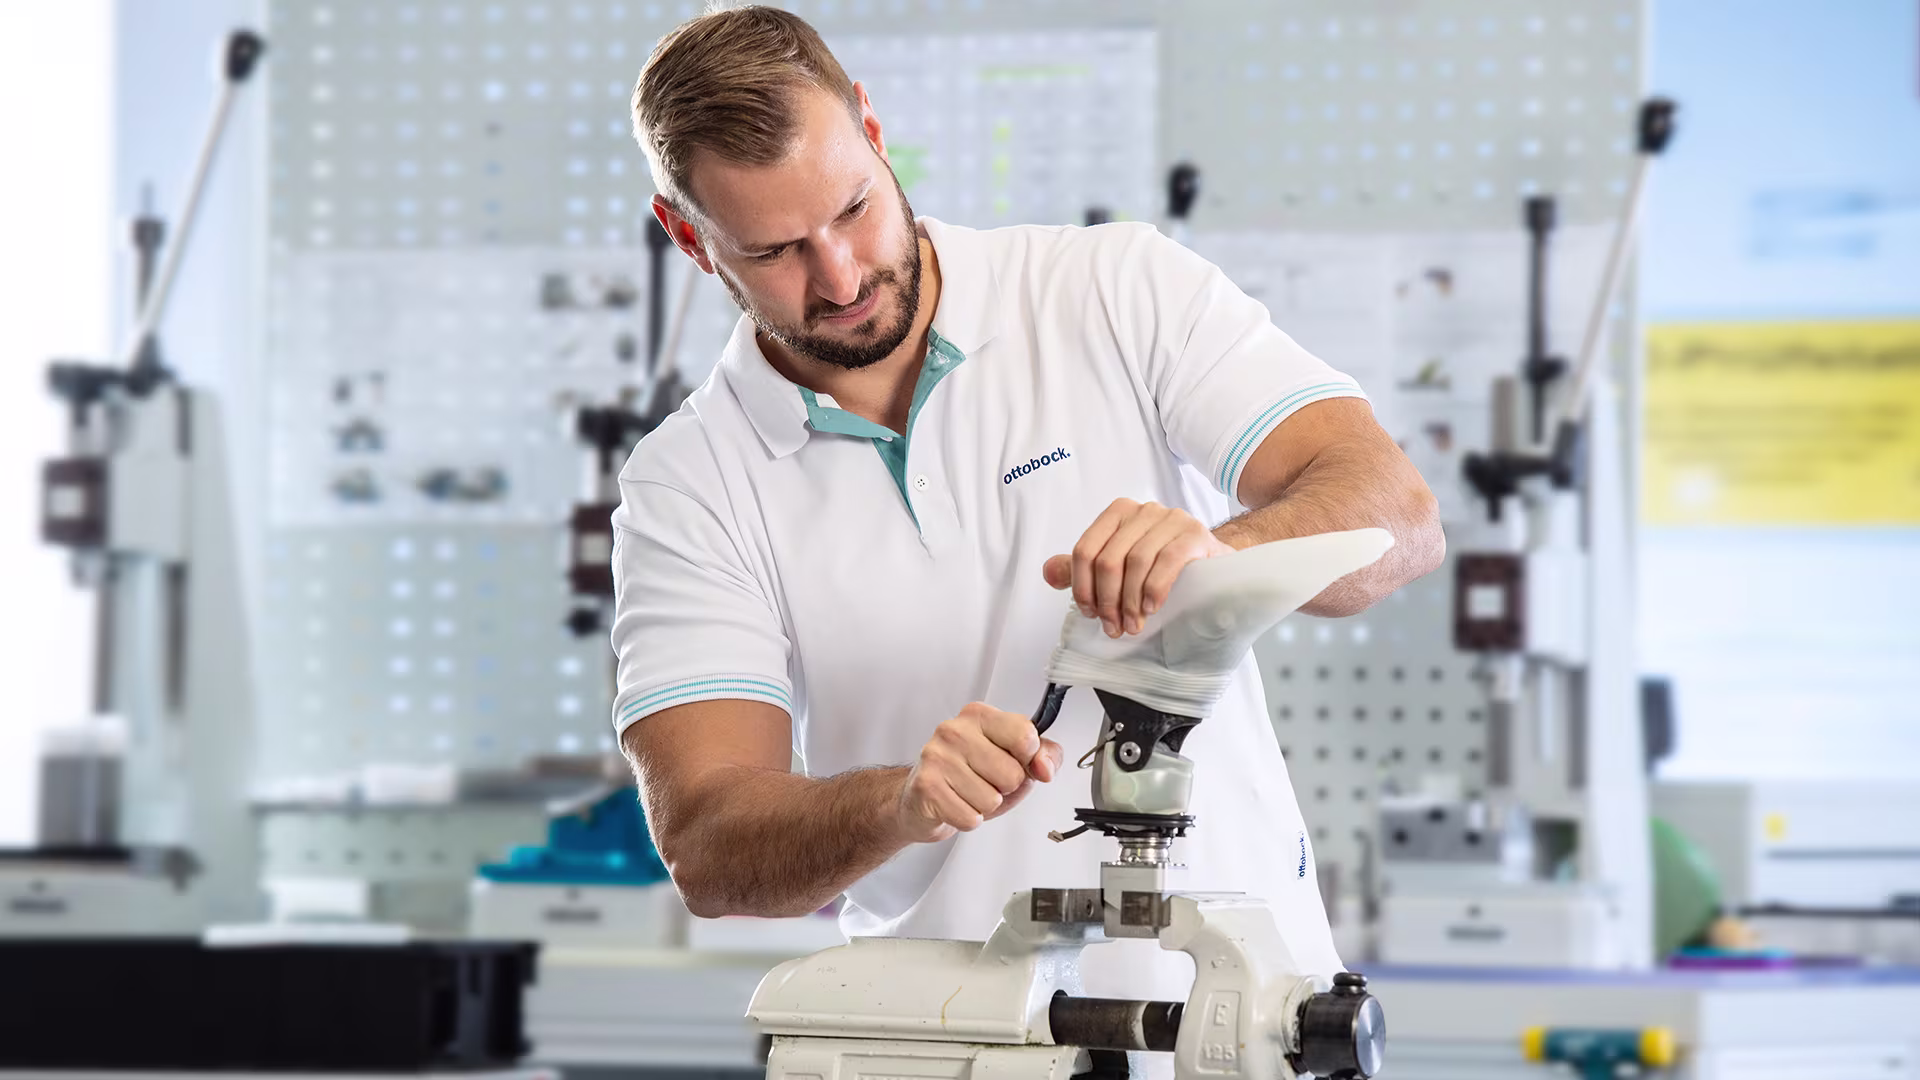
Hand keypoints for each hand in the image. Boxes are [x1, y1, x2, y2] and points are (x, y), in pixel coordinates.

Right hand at [895, 703, 1064, 842]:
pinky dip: (968, 819)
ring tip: (968, 793)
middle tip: (986, 781)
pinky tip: (956, 804)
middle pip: (1012, 774)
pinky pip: (970, 818)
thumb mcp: (1014, 760)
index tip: (1017, 760)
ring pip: (991, 800)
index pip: (1025, 736)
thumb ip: (1044, 756)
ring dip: (985, 805)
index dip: (1029, 759)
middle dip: (1005, 787)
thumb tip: (1045, 768)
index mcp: (980, 716)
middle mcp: (955, 730)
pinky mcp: (926, 786)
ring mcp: (938, 757)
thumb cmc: (970, 775)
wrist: (922, 797)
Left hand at [1043, 498, 1234, 637]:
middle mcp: (1142, 510)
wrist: (1212, 562)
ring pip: (1136, 562)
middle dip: (1107, 601)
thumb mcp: (1118, 565)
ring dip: (1130, 601)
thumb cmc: (1161, 565)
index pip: (1085, 551)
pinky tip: (1152, 608)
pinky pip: (1167, 561)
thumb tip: (1048, 573)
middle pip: (1108, 559)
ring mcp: (1170, 518)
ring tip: (1133, 624)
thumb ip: (1081, 568)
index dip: (1083, 587)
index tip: (1091, 614)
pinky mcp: (1194, 534)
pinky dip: (1154, 589)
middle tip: (1114, 628)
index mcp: (1117, 514)